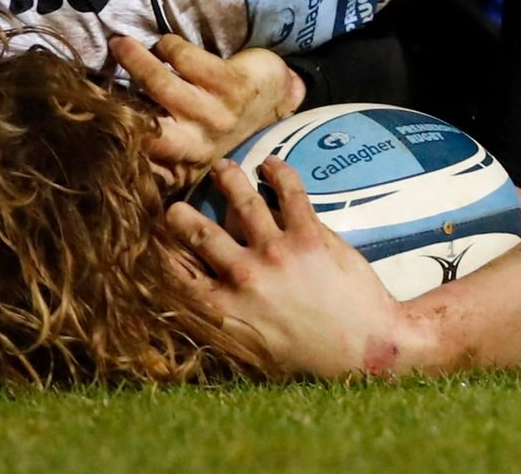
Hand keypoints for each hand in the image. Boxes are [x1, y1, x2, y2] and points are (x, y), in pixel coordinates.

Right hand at [111, 34, 304, 168]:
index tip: (92, 141)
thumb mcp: (198, 147)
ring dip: (135, 59)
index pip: (147, 166)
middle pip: (146, 127)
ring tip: (118, 43)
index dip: (120, 157)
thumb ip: (163, 151)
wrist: (281, 98)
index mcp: (188, 163)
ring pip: (161, 83)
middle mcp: (200, 144)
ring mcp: (216, 113)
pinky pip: (184, 57)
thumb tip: (115, 147)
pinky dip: (168, 46)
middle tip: (92, 83)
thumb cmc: (228, 121)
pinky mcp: (229, 83)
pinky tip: (166, 45)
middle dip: (118, 104)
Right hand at [166, 159, 413, 378]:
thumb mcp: (254, 350)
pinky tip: (271, 163)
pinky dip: (279, 172)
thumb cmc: (309, 356)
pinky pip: (290, 193)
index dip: (163, 255)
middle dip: (182, 215)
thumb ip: (228, 318)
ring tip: (221, 167)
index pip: (180, 275)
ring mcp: (276, 253)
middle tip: (175, 205)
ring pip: (243, 203)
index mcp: (226, 311)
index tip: (155, 241)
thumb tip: (203, 295)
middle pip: (201, 233)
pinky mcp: (310, 236)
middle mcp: (244, 277)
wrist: (366, 348)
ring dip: (228, 179)